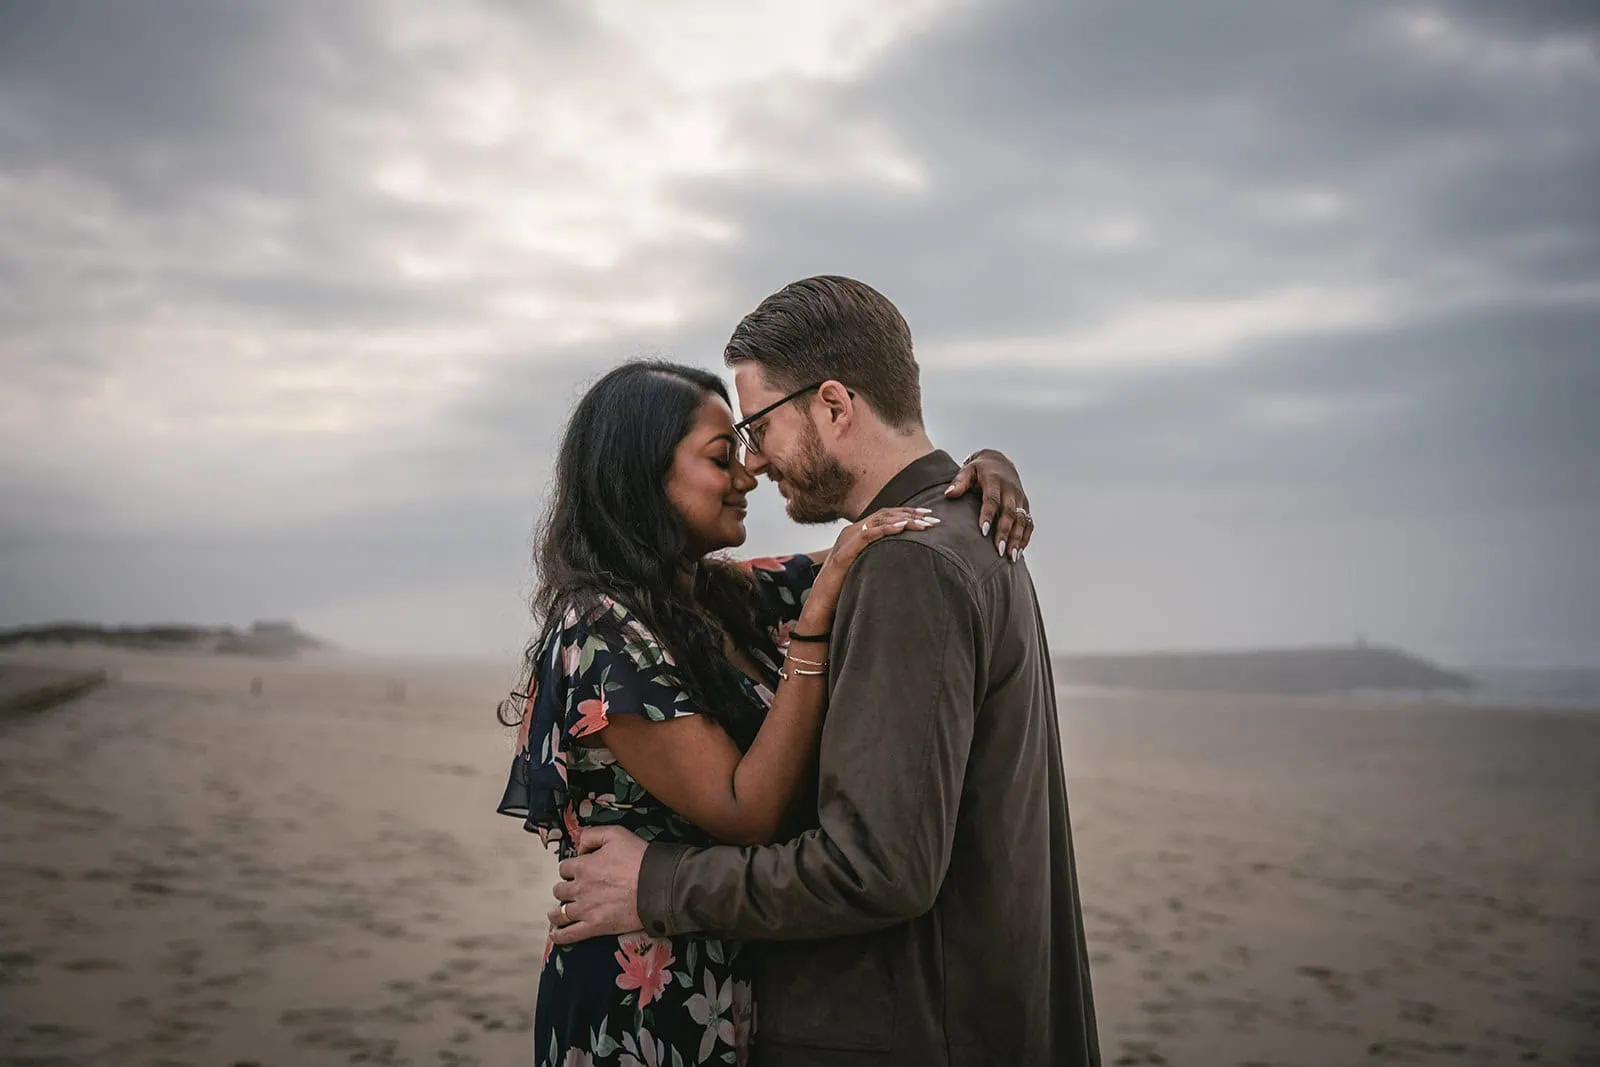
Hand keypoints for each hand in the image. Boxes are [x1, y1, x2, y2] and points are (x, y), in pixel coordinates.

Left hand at [548, 825, 648, 944]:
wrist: (656, 885)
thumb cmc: (639, 859)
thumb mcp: (615, 833)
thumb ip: (591, 835)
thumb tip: (579, 847)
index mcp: (582, 866)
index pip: (564, 868)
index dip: (571, 868)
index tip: (577, 871)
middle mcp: (579, 889)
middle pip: (560, 890)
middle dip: (564, 889)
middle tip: (572, 891)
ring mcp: (585, 909)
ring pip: (560, 913)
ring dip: (557, 912)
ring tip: (557, 914)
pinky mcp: (595, 926)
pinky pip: (570, 934)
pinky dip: (560, 936)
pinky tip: (555, 935)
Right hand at [810, 507, 938, 607]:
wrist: (822, 606)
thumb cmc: (845, 589)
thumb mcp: (867, 568)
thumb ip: (880, 558)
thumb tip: (904, 559)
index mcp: (857, 533)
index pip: (886, 515)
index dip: (908, 513)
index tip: (928, 515)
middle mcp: (852, 532)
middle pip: (886, 514)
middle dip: (911, 515)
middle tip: (933, 519)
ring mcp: (847, 540)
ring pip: (879, 521)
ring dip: (904, 521)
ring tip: (924, 525)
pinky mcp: (844, 553)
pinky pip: (867, 535)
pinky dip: (886, 530)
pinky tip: (902, 528)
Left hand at [945, 449, 1032, 560]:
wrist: (1000, 462)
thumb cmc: (979, 470)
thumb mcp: (967, 471)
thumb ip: (959, 482)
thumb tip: (948, 494)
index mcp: (995, 481)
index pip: (992, 499)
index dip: (988, 515)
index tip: (983, 531)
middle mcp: (1011, 490)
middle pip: (1010, 513)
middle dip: (1005, 532)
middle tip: (999, 550)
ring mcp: (1020, 498)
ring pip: (1022, 520)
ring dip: (1017, 539)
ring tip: (1011, 557)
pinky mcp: (1025, 505)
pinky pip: (1028, 523)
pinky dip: (1025, 537)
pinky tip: (1019, 552)